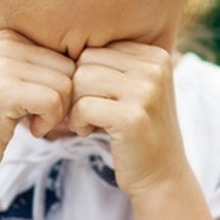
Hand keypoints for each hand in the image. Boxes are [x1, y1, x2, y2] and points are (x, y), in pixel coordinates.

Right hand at [0, 29, 74, 177]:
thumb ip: (49, 65)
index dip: (66, 86)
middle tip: (42, 117)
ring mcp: (1, 64)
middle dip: (65, 100)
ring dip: (58, 113)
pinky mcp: (2, 89)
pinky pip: (53, 101)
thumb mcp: (20, 80)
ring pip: (66, 85)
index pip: (68, 54)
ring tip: (34, 121)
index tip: (45, 104)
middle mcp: (5, 42)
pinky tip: (31, 129)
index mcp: (11, 34)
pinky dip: (49, 122)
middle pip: (71, 68)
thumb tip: (99, 59)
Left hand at [69, 42, 187, 196]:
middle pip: (86, 61)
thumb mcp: (133, 90)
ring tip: (88, 121)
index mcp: (155, 55)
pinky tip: (88, 132)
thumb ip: (110, 65)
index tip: (94, 98)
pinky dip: (78, 121)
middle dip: (77, 88)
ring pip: (81, 80)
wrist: (162, 176)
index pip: (96, 48)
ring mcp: (147, 91)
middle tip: (86, 112)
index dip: (85, 75)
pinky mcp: (133, 117)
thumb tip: (58, 43)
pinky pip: (84, 106)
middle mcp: (155, 67)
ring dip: (75, 105)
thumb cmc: (137, 132)